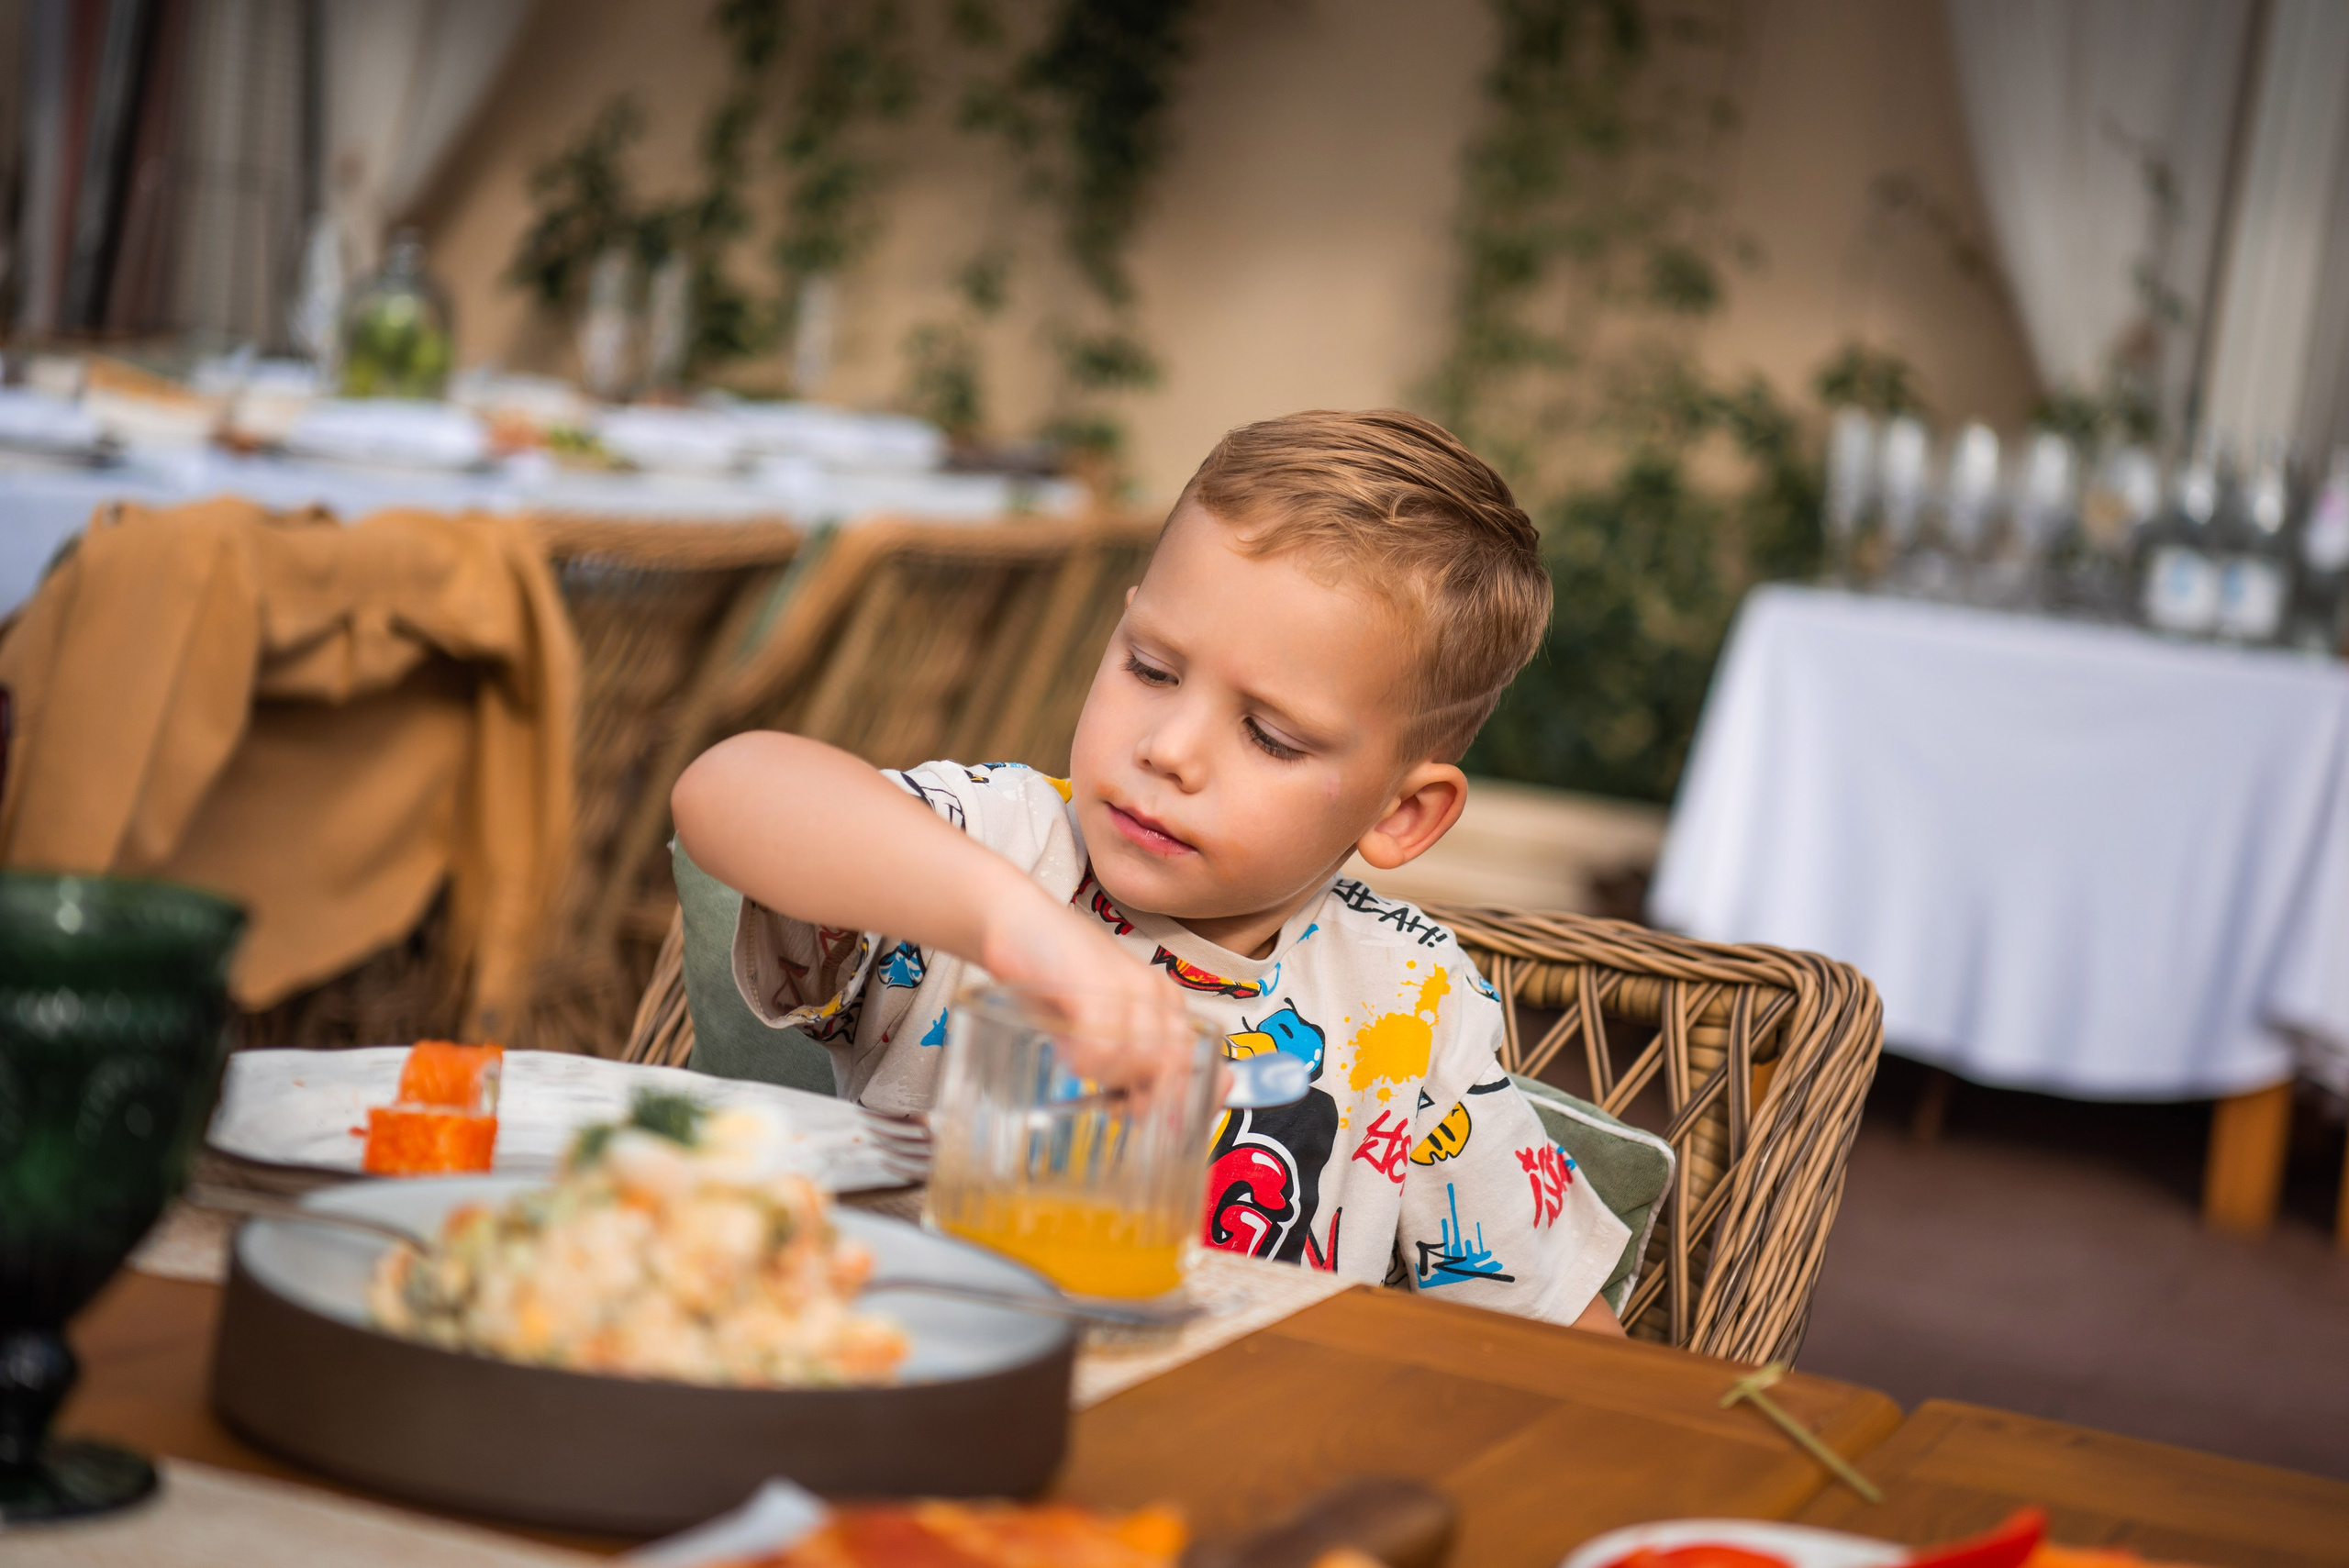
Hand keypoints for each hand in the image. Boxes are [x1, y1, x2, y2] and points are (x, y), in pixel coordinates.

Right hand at [977, 883, 1202, 1091]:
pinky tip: (1065, 1047)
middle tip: (1110, 1100)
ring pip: (1136, 1063)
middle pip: (1169, 1069)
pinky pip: (1100, 1051)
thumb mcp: (1099, 1028)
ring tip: (1078, 1056)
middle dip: (1138, 1094)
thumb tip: (1143, 1112)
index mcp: (1167, 1004)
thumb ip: (1128, 1065)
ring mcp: (1129, 988)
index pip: (1196, 1064)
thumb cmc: (1056, 983)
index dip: (1178, 1101)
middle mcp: (1157, 994)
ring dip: (1103, 1074)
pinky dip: (1080, 1061)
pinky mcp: (1096, 987)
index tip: (1142, 1113)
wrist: (1017, 923)